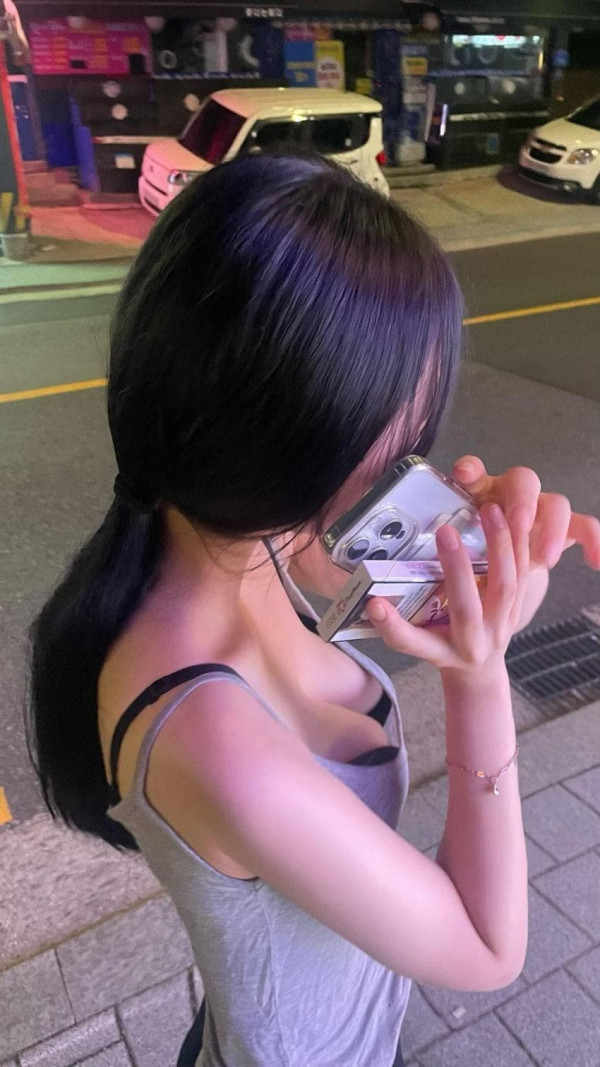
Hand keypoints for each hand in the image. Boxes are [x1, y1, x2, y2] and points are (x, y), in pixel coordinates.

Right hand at [365, 503, 528, 675]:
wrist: (478, 669)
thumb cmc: (440, 650)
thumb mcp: (417, 643)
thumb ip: (398, 624)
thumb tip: (370, 599)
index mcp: (441, 653)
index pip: (413, 643)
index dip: (393, 626)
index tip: (373, 604)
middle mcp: (473, 643)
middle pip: (466, 609)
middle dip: (456, 570)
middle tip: (444, 531)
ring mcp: (501, 627)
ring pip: (506, 588)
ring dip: (499, 547)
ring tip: (490, 511)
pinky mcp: (519, 609)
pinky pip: (526, 576)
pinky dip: (522, 546)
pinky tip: (517, 518)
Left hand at [452, 455, 599, 571]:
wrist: (503, 565)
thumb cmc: (475, 552)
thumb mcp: (453, 551)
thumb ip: (441, 549)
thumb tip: (396, 573)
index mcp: (481, 493)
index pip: (474, 471)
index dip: (471, 469)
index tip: (463, 473)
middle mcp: (513, 493)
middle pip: (524, 481)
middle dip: (522, 502)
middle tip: (519, 525)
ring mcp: (542, 508)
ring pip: (556, 504)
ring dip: (552, 528)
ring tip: (544, 559)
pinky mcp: (565, 527)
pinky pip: (585, 528)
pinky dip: (593, 542)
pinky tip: (594, 562)